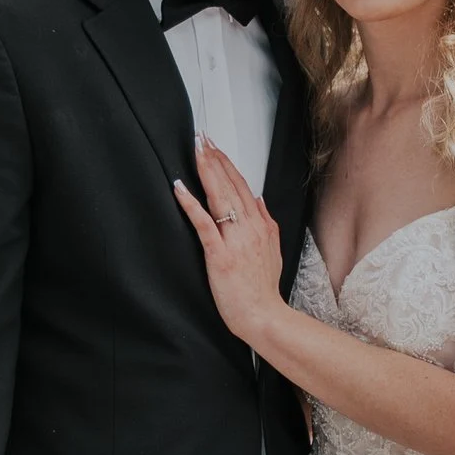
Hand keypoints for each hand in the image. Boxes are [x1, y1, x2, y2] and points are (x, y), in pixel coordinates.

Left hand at [175, 136, 283, 343]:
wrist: (263, 317)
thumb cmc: (263, 290)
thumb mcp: (273, 251)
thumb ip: (267, 223)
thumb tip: (260, 200)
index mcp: (260, 226)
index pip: (242, 186)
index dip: (227, 163)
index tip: (215, 146)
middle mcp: (249, 228)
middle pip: (230, 185)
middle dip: (215, 159)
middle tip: (202, 137)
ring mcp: (235, 240)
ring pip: (220, 198)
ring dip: (206, 171)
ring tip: (196, 151)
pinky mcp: (220, 255)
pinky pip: (204, 224)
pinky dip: (191, 204)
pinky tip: (181, 188)